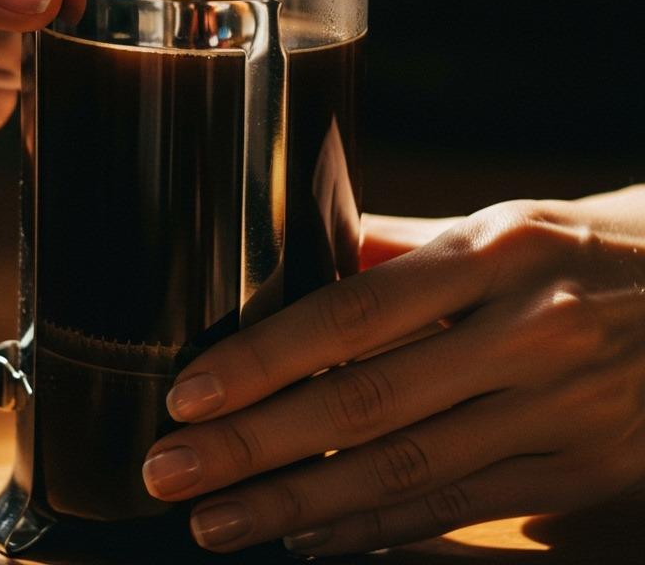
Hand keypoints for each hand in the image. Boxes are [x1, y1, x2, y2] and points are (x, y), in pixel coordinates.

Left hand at [142, 186, 644, 555]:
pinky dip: (381, 531)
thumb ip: (402, 247)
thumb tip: (305, 254)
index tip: (190, 394)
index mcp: (492, 253)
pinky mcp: (579, 471)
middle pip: (365, 404)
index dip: (264, 360)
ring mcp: (557, 411)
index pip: (350, 313)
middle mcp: (525, 332)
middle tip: (169, 472)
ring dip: (301, 506)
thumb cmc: (588, 248)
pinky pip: (462, 509)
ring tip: (219, 522)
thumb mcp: (503, 223)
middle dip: (255, 447)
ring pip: (407, 472)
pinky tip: (315, 538)